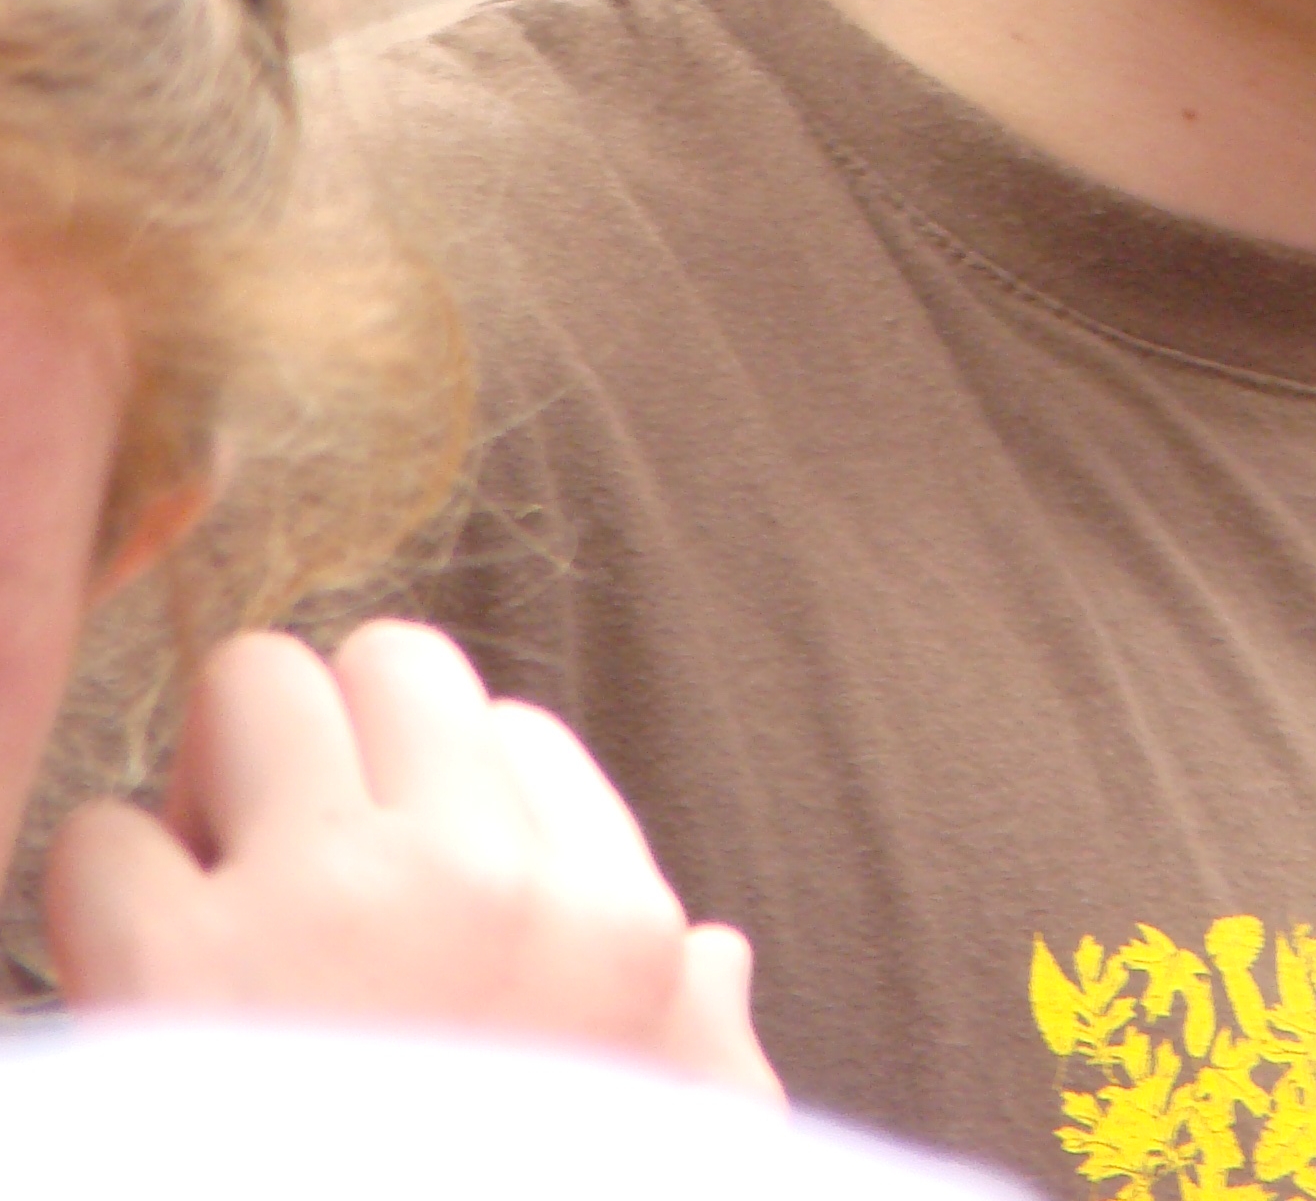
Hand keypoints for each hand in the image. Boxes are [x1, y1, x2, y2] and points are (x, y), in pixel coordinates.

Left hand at [45, 621, 780, 1101]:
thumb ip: (700, 1057)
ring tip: (210, 913)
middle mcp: (491, 888)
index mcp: (617, 939)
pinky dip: (96, 911)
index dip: (444, 809)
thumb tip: (720, 954)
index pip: (517, 739)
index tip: (406, 914)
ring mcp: (331, 911)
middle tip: (291, 873)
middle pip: (389, 663)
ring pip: (248, 686)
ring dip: (212, 790)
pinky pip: (105, 836)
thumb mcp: (663, 1162)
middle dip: (328, 746)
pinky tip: (131, 1005)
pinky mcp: (171, 970)